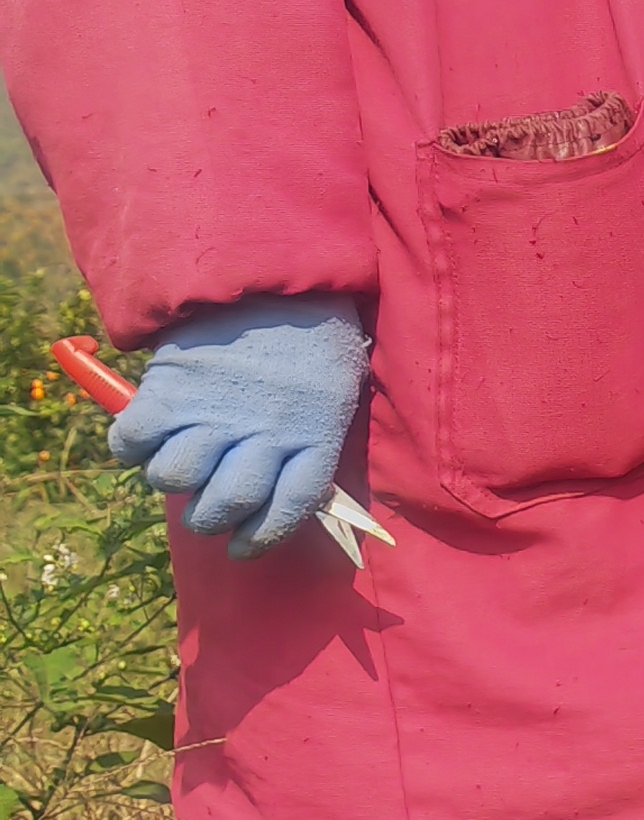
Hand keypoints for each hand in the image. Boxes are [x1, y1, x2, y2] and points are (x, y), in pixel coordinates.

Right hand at [109, 299, 370, 556]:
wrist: (271, 273)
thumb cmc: (313, 335)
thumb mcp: (337, 387)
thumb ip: (315, 439)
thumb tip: (299, 497)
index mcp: (315, 434)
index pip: (288, 509)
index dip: (261, 537)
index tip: (242, 546)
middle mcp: (264, 432)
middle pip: (224, 505)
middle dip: (210, 518)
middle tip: (206, 507)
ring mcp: (214, 412)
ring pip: (174, 478)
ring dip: (172, 476)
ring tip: (181, 456)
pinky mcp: (169, 390)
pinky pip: (130, 442)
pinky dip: (130, 446)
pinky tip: (146, 434)